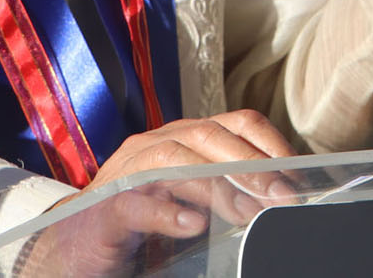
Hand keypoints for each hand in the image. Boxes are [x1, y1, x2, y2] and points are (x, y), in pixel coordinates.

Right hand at [22, 112, 298, 277]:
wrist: (74, 249)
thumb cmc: (141, 225)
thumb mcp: (191, 202)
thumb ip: (228, 194)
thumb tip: (281, 201)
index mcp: (183, 139)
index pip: (236, 124)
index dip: (270, 144)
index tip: (298, 175)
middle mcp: (155, 145)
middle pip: (208, 136)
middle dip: (251, 165)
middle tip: (281, 197)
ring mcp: (127, 173)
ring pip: (173, 160)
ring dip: (216, 186)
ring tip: (247, 214)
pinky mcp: (105, 209)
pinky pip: (136, 204)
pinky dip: (166, 213)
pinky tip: (192, 226)